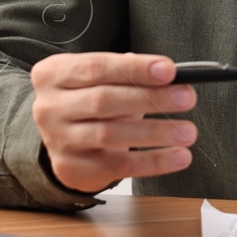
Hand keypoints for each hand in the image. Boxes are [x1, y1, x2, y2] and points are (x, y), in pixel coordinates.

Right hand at [30, 52, 196, 193]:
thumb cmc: (89, 95)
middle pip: (104, 101)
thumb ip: (128, 71)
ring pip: (110, 135)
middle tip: (187, 98)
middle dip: (150, 98)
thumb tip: (169, 76)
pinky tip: (179, 156)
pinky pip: (117, 166)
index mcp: (53, 74)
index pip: (97, 67)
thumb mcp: (99, 77)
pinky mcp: (71, 168)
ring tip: (187, 131)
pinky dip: (153, 162)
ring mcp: (57, 140)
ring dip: (155, 133)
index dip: (135, 69)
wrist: (62, 134)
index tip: (170, 71)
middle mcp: (48, 107)